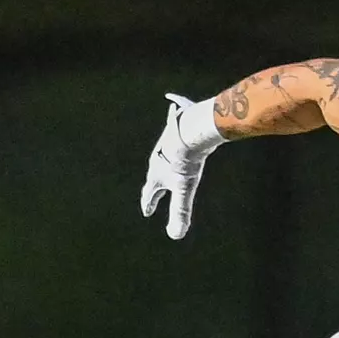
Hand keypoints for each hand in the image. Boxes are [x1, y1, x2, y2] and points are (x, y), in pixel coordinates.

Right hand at [141, 94, 225, 240]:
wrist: (190, 130)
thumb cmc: (186, 162)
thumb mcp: (184, 190)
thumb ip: (180, 212)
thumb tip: (176, 235)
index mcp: (156, 175)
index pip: (149, 194)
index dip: (149, 204)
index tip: (148, 212)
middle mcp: (157, 157)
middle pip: (155, 173)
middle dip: (155, 183)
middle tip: (157, 190)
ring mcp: (166, 141)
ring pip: (163, 151)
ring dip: (164, 159)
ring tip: (166, 161)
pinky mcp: (177, 125)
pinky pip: (173, 122)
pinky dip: (172, 119)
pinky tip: (171, 102)